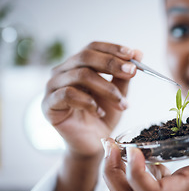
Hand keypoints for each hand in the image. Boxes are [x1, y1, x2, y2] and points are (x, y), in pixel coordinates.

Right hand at [42, 42, 141, 157]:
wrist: (92, 143)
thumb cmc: (103, 116)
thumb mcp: (118, 93)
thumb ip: (124, 75)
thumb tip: (138, 54)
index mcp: (78, 65)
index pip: (93, 47)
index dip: (113, 49)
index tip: (133, 55)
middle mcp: (63, 71)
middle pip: (85, 56)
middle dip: (112, 63)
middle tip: (131, 72)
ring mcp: (53, 87)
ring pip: (80, 75)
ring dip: (107, 88)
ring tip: (122, 104)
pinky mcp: (48, 104)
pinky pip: (67, 94)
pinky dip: (88, 102)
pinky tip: (99, 112)